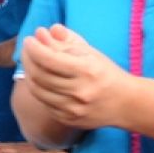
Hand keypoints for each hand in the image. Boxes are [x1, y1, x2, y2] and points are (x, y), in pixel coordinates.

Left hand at [19, 24, 133, 129]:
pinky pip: (43, 103)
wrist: (126, 104)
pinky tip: (40, 79)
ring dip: (28, 73)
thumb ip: (64, 41)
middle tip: (27, 49)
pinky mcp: (68, 119)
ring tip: (31, 62)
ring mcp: (73, 108)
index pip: (49, 58)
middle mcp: (80, 91)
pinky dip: (38, 88)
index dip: (34, 48)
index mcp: (87, 70)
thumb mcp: (89, 52)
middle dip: (28, 59)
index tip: (29, 40)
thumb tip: (40, 32)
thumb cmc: (105, 72)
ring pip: (37, 90)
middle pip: (39, 74)